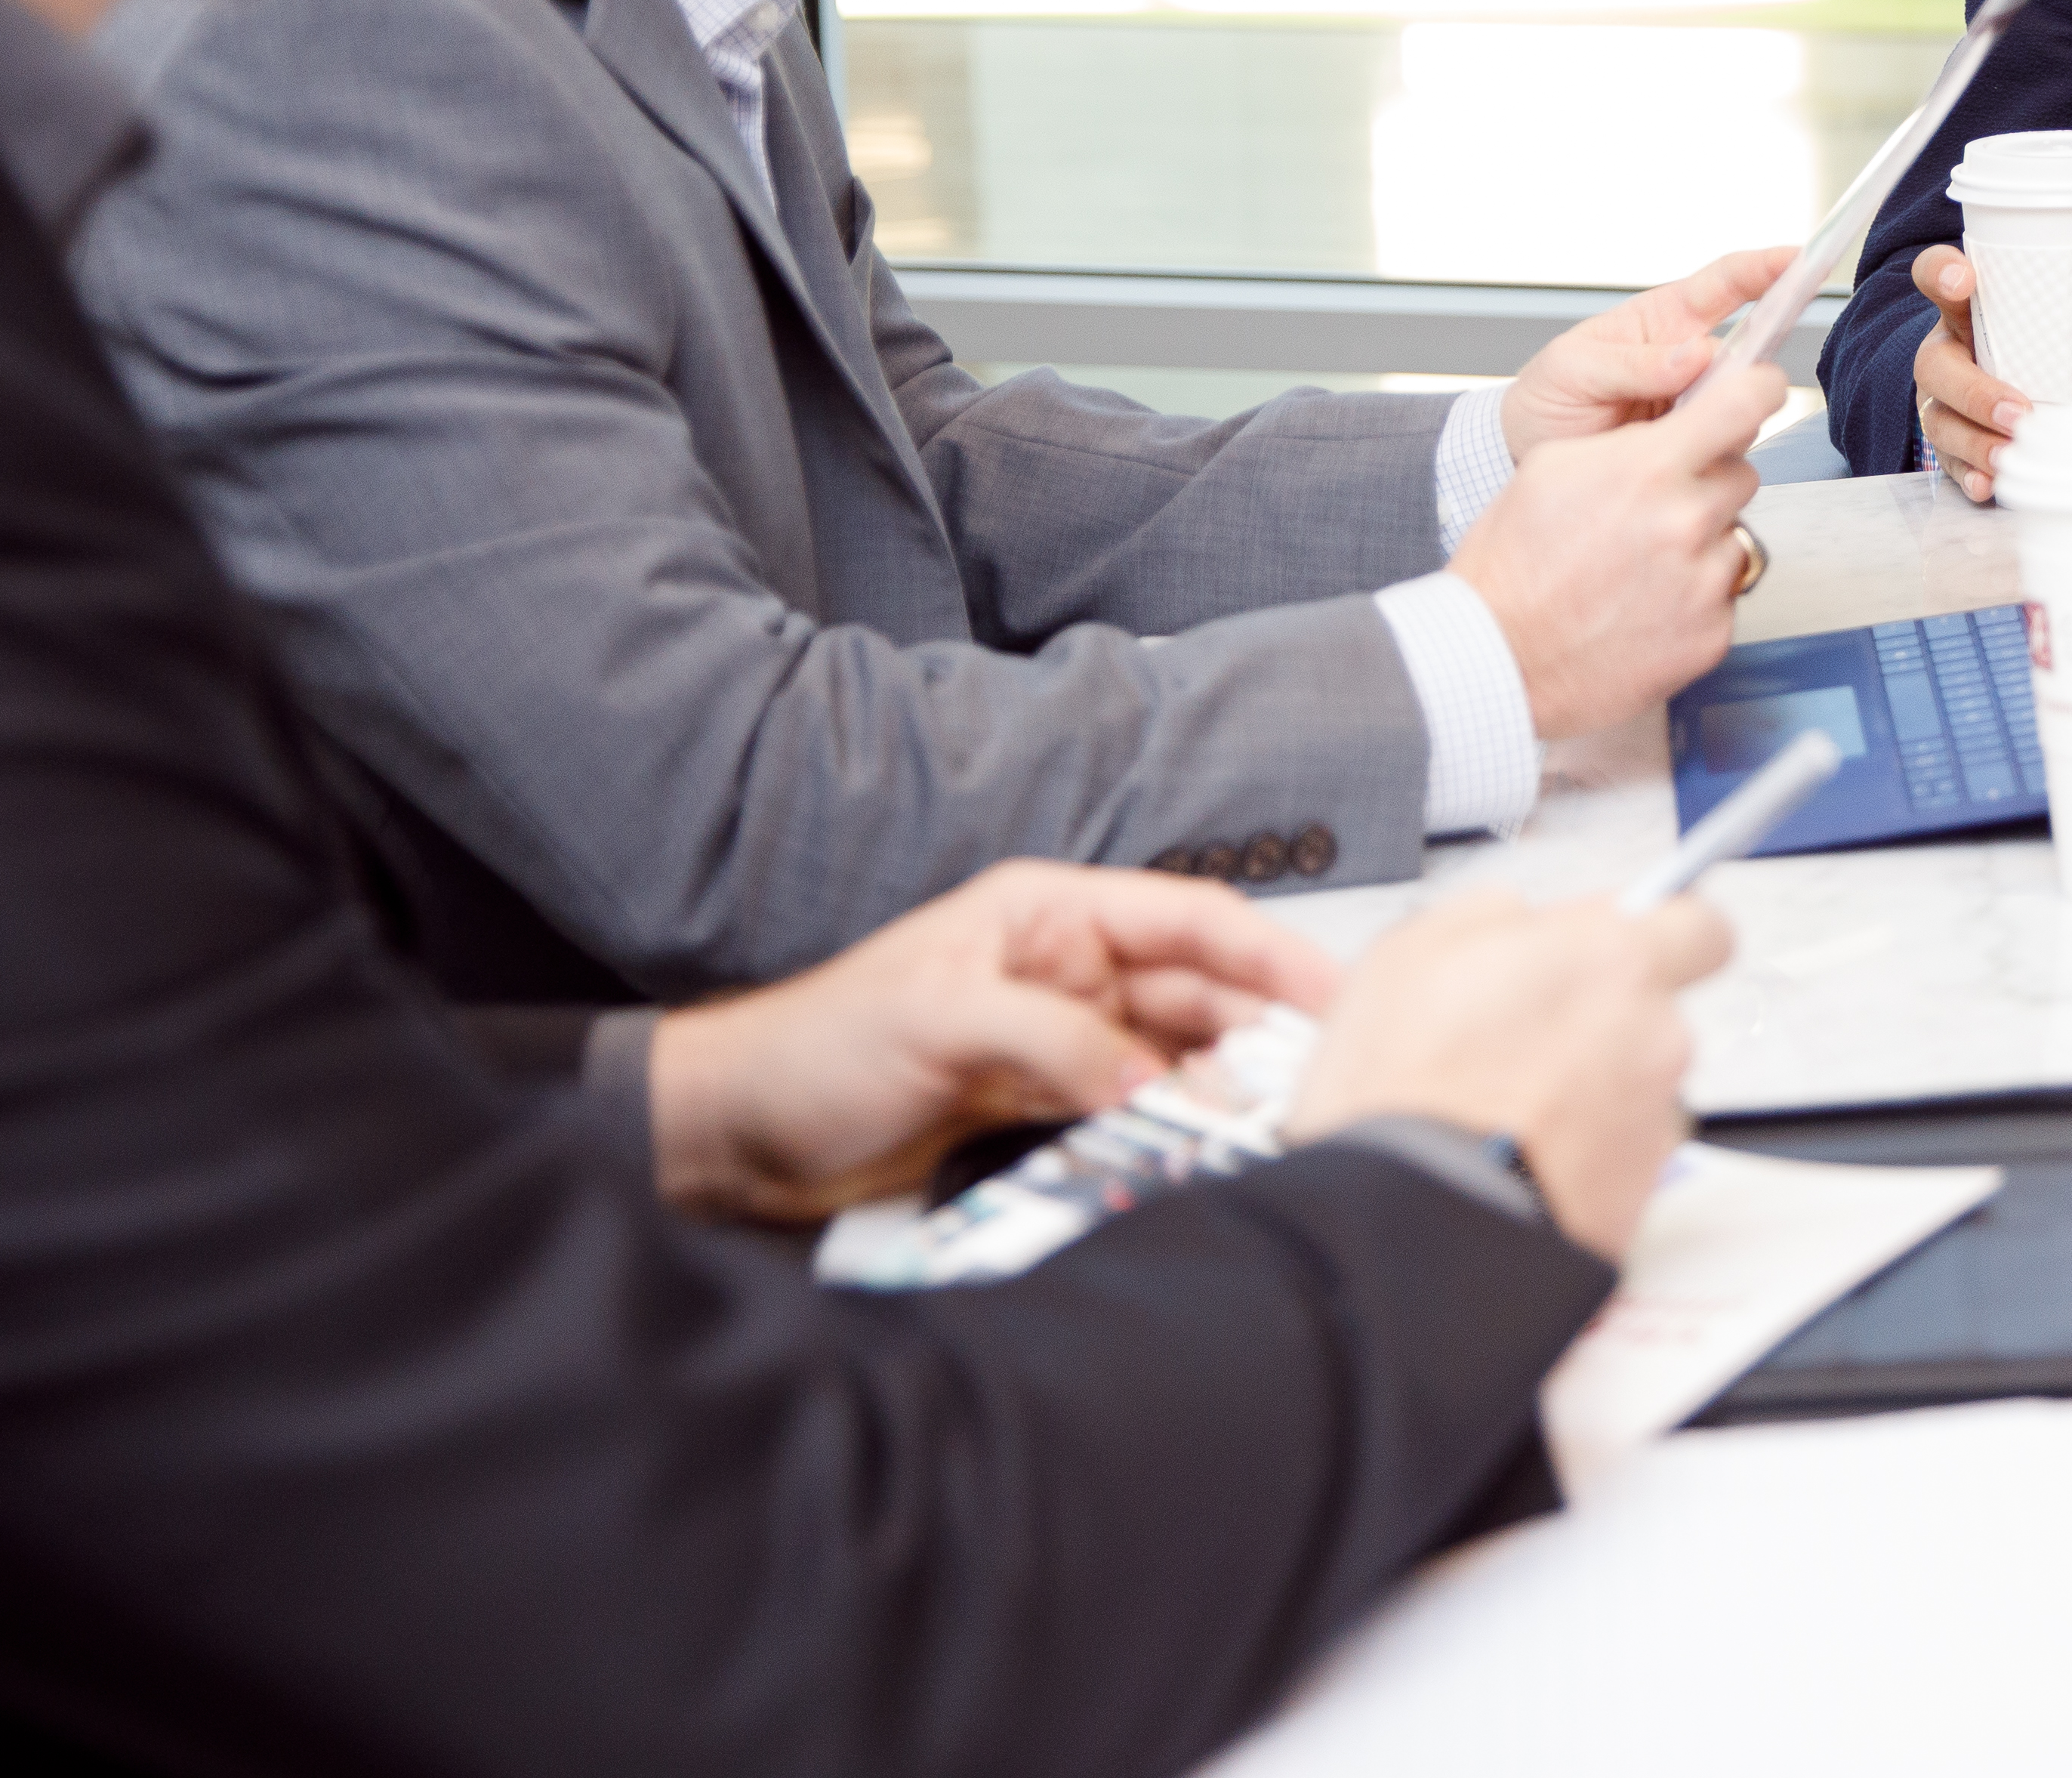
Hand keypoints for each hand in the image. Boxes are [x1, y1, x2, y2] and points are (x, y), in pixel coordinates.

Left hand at [645, 862, 1338, 1224]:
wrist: (737, 1138)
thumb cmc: (814, 1048)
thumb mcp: (937, 1021)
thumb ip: (1054, 1040)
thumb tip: (1150, 1077)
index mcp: (1049, 917)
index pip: (1190, 920)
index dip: (1269, 952)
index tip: (1334, 995)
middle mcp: (1068, 972)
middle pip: (1199, 994)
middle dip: (1260, 1033)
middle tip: (1317, 1081)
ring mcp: (1061, 1044)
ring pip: (1175, 1060)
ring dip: (1221, 1090)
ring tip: (1270, 1127)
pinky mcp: (1044, 1110)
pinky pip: (1133, 1114)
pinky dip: (1171, 1133)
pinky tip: (1202, 1155)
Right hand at [1285, 892, 1730, 1260]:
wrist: (1406, 1224)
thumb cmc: (1403, 1089)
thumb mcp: (1413, 949)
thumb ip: (1496, 914)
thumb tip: (1524, 920)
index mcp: (1614, 960)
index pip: (1699, 926)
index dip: (1662, 937)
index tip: (1621, 952)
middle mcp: (1654, 1038)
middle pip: (1653, 1016)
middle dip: (1601, 1025)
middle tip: (1519, 1044)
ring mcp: (1653, 1124)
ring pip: (1634, 1092)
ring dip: (1587, 1096)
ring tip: (1500, 1113)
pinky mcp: (1638, 1199)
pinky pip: (1616, 1161)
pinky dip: (1577, 1160)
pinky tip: (1511, 1161)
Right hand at [1450, 356, 1781, 730]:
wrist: (1500, 657)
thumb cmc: (1514, 567)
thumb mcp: (1553, 467)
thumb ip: (1631, 440)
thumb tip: (1681, 427)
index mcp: (1649, 470)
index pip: (1745, 403)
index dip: (1759, 389)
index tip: (1761, 389)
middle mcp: (1688, 523)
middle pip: (1740, 475)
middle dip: (1706, 482)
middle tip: (1657, 507)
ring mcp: (1705, 584)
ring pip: (1733, 538)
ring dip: (1700, 544)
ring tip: (1640, 565)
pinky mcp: (1713, 635)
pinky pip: (1724, 596)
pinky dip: (1694, 596)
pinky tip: (1645, 604)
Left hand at [1504, 247, 1801, 452]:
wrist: (1528, 460)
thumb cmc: (1547, 399)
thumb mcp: (1572, 370)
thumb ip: (1630, 363)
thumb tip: (1696, 356)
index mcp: (1663, 321)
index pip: (1725, 283)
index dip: (1766, 268)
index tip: (1801, 259)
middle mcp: (1692, 361)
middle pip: (1752, 353)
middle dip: (1749, 370)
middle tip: (1710, 395)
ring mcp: (1699, 406)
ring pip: (1745, 405)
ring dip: (1721, 419)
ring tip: (1658, 435)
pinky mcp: (1701, 448)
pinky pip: (1729, 448)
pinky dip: (1712, 454)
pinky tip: (1673, 459)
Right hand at [1904, 244, 2071, 505]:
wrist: (2000, 399)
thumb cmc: (2037, 359)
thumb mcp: (2069, 345)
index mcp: (1971, 314)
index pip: (1938, 278)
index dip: (1942, 273)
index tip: (1966, 279)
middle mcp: (1947, 356)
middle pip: (1935, 367)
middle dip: (1974, 391)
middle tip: (2018, 411)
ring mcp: (1941, 403)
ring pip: (1941, 421)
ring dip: (1975, 441)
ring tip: (2009, 454)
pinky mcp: (1947, 445)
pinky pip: (1949, 464)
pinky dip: (1970, 476)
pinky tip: (1990, 486)